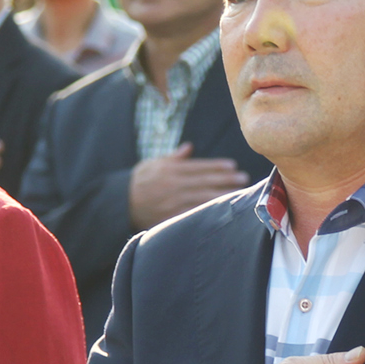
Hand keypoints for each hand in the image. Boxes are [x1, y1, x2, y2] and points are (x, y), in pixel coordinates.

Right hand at [128, 144, 250, 229]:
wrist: (121, 203)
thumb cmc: (139, 182)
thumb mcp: (152, 164)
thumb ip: (173, 158)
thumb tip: (189, 147)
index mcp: (170, 169)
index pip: (199, 167)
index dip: (217, 166)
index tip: (233, 166)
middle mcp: (173, 184)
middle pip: (205, 181)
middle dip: (226, 180)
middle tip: (244, 178)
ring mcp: (173, 201)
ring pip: (203, 197)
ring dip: (223, 195)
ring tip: (239, 193)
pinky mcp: (171, 216)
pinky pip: (194, 213)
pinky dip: (208, 211)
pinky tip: (221, 210)